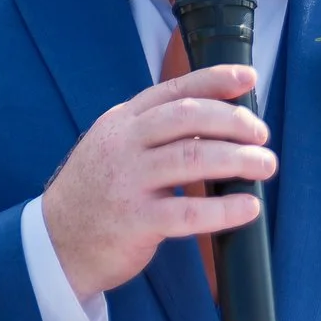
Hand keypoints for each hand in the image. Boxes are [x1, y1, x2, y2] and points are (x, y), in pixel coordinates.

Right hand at [42, 67, 273, 301]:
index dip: (215, 80)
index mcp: (123, 121)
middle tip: (262, 135)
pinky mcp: (135, 221)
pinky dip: (225, 209)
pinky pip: (189, 212)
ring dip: (239, 160)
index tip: (249, 77)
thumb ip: (153, 131)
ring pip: (193, 158)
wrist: (55, 243)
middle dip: (234, 121)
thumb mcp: (114, 146)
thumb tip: (217, 120)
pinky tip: (248, 207)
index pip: (175, 90)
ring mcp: (128, 182)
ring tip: (266, 166)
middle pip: (189, 117)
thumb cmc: (97, 192)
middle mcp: (125, 144)